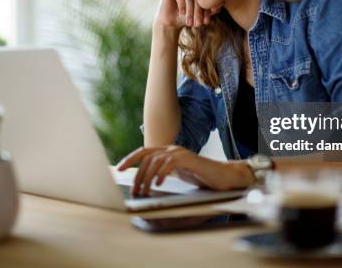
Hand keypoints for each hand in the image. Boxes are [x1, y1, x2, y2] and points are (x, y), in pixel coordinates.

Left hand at [117, 145, 254, 195]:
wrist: (221, 176)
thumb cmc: (200, 176)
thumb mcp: (177, 174)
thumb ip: (163, 173)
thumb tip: (145, 182)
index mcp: (167, 151)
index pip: (144, 152)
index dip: (130, 159)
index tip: (119, 169)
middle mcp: (172, 149)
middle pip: (147, 157)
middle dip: (137, 174)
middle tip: (134, 190)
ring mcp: (180, 153)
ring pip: (156, 161)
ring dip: (147, 178)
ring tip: (145, 191)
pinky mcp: (188, 159)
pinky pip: (170, 164)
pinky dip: (161, 174)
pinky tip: (158, 184)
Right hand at [154, 0, 221, 29]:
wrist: (172, 22)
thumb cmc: (188, 17)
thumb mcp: (201, 14)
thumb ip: (211, 9)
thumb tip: (220, 6)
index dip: (208, 9)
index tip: (207, 21)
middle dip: (199, 11)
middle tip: (200, 23)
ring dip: (191, 10)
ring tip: (191, 22)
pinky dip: (182, 3)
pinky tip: (182, 13)